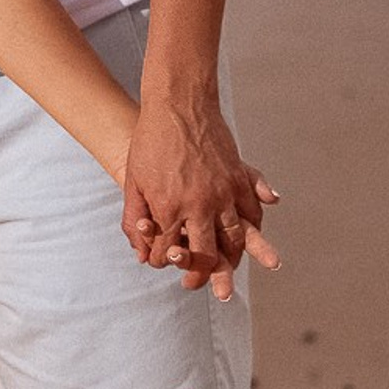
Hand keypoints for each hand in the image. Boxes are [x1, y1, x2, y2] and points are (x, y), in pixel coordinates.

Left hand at [123, 90, 281, 300]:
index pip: (168, 252)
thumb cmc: (149, 142)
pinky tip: (253, 234)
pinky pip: (252, 211)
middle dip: (204, 274)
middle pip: (207, 254)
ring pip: (236, 239)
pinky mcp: (239, 177)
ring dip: (235, 258)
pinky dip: (254, 227)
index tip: (164, 261)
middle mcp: (199, 205)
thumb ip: (135, 218)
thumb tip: (140, 252)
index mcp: (169, 208)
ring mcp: (223, 192)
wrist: (177, 103)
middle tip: (204, 285)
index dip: (164, 261)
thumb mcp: (134, 181)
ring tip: (234, 269)